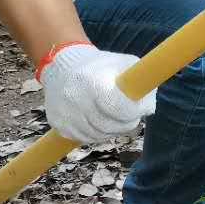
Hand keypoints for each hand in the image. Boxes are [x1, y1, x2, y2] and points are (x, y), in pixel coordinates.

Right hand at [40, 44, 154, 143]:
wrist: (63, 67)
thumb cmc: (102, 66)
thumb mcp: (125, 65)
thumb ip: (141, 84)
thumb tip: (147, 110)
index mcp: (94, 80)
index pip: (118, 108)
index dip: (132, 113)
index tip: (137, 110)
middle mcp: (75, 97)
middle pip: (107, 126)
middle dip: (125, 125)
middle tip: (130, 118)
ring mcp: (64, 112)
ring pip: (96, 135)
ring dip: (111, 131)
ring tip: (115, 119)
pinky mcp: (57, 122)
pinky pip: (82, 138)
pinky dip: (95, 134)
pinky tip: (99, 122)